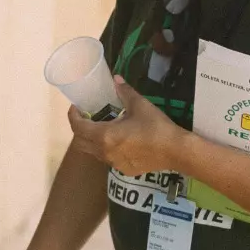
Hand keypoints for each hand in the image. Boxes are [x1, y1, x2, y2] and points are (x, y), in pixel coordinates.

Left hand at [67, 78, 184, 176]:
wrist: (176, 151)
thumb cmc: (156, 127)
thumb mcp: (140, 105)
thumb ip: (125, 92)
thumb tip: (116, 79)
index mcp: (105, 135)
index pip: (78, 127)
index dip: (73, 116)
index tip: (76, 108)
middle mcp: (105, 152)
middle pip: (80, 142)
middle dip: (79, 129)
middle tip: (86, 117)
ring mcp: (114, 163)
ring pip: (93, 152)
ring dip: (91, 140)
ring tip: (101, 127)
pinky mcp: (124, 170)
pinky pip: (107, 159)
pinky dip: (105, 149)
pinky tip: (118, 141)